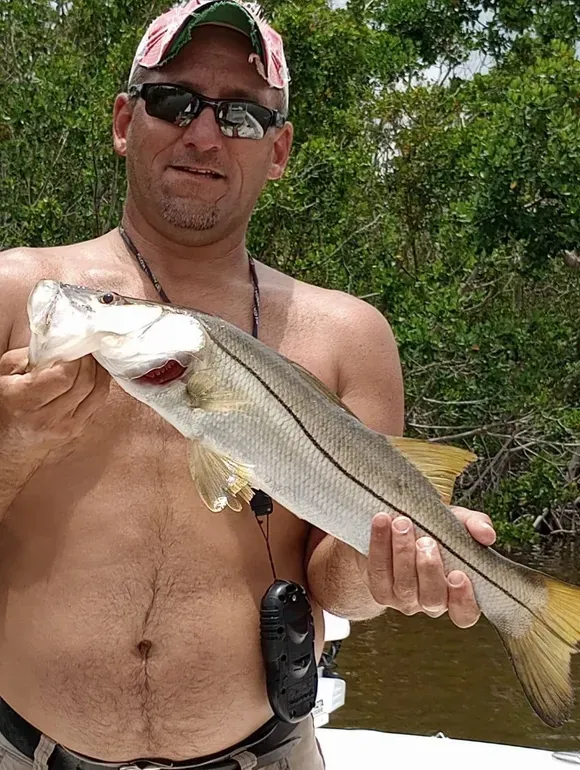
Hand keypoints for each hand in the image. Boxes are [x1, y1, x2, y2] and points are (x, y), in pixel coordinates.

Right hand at [0, 348, 110, 459]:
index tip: (75, 345)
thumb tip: (62, 341)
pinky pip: (99, 402)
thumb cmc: (4, 402)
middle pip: (85, 383)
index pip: (64, 376)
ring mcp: (65, 427)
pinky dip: (100, 384)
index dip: (75, 358)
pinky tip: (94, 373)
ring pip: (97, 392)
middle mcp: (46, 418)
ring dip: (99, 371)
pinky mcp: (77, 430)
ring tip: (91, 358)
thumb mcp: (6, 373)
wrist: (6, 442)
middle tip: (86, 347)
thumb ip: (32, 355)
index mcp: (24, 401)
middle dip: (89, 361)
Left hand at [357, 507, 495, 627]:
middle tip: (426, 540)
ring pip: (404, 585)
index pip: (465, 613)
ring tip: (402, 524)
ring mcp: (404, 599)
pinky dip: (379, 544)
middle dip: (429, 568)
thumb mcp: (458, 523)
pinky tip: (382, 521)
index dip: (463, 600)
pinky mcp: (380, 589)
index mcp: (456, 593)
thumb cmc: (435, 531)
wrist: (396, 528)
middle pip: (432, 598)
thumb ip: (476, 525)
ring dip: (402, 552)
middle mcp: (431, 602)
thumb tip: (487, 534)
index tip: (459, 574)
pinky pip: (378, 571)